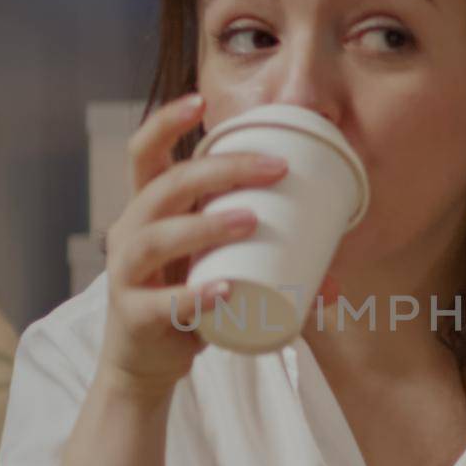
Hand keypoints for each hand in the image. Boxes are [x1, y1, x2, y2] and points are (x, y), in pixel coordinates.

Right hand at [98, 93, 338, 399]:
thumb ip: (272, 268)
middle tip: (275, 169)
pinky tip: (226, 289)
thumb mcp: (219, 271)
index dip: (166, 122)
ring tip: (252, 220)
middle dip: (221, 170)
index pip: (143, 153)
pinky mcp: (135, 316)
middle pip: (166, 185)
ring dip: (207, 224)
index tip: (201, 100)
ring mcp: (127, 275)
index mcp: (147, 210)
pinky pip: (163, 302)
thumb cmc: (186, 302)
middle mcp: (130, 233)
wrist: (146, 366)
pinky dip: (196, 296)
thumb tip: (338, 282)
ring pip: (159, 237)